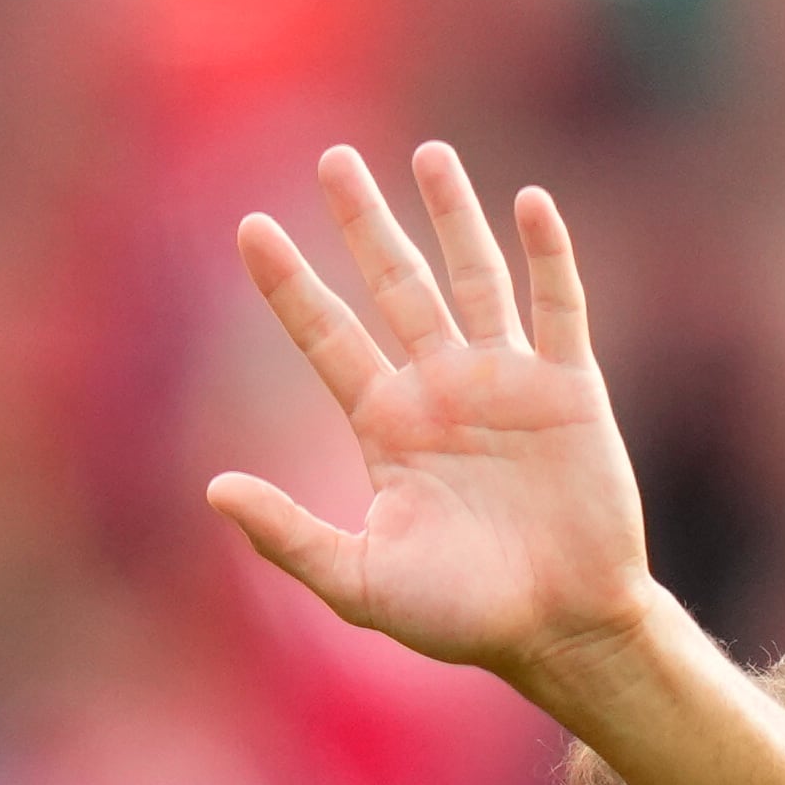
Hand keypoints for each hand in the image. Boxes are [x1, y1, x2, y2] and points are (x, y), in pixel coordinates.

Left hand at [208, 142, 657, 683]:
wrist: (562, 630)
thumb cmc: (463, 616)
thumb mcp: (360, 583)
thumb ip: (291, 536)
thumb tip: (215, 490)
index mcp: (386, 426)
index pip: (326, 335)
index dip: (289, 284)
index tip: (252, 227)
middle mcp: (440, 390)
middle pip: (393, 285)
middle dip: (364, 223)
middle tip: (332, 160)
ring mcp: (506, 383)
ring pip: (472, 278)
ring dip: (453, 216)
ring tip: (430, 155)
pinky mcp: (569, 390)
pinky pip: (557, 307)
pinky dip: (548, 255)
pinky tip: (531, 203)